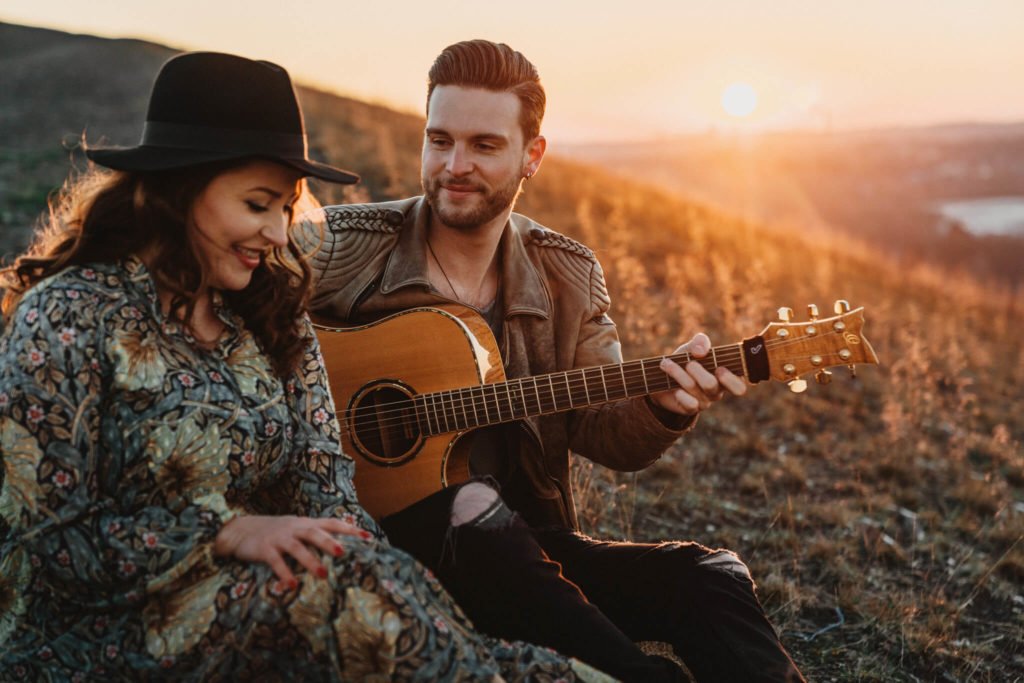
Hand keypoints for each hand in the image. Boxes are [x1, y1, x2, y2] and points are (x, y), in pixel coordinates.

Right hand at [214, 515, 368, 586]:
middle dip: (328, 542)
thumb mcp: (297, 528)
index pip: (331, 523)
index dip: (349, 529)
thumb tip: (341, 542)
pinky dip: (284, 573)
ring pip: (297, 548)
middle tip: (342, 552)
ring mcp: (279, 538)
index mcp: (305, 523)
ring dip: (310, 561)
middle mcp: (294, 528)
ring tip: (322, 574)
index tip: (368, 536)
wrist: (240, 529)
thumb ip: (315, 533)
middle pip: (314, 533)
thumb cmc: (275, 532)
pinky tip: (291, 585)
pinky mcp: (264, 549)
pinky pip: (276, 562)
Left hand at [650, 332, 746, 415]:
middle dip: (698, 372)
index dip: (731, 379)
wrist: (662, 377)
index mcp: (725, 375)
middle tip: (689, 363)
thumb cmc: (685, 360)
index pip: (739, 386)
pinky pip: (690, 404)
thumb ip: (700, 342)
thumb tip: (700, 352)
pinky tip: (675, 388)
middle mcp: (717, 390)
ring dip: (678, 374)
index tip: (718, 368)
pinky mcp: (691, 409)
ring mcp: (705, 401)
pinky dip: (680, 394)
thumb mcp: (692, 347)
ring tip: (667, 364)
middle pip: (712, 385)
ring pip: (694, 388)